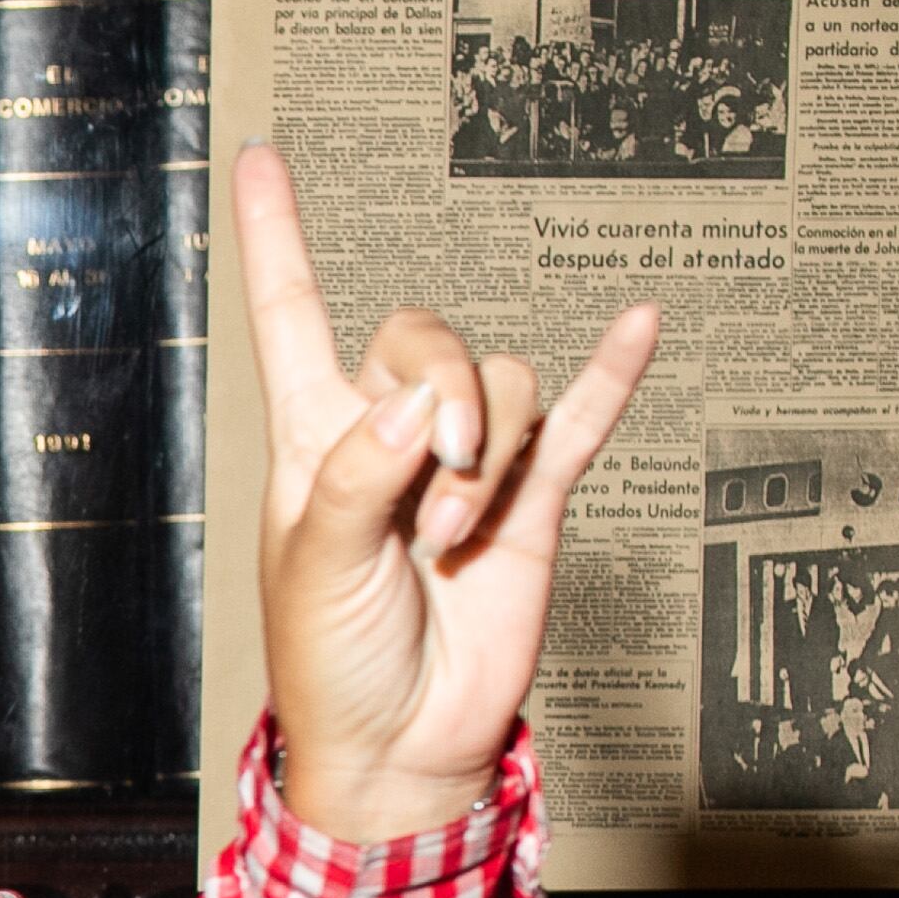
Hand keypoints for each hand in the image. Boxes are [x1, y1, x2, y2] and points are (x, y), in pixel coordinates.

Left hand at [236, 141, 659, 843]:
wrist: (401, 740)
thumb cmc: (331, 659)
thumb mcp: (318, 564)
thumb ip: (364, 475)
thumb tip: (424, 404)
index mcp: (318, 436)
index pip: (294, 313)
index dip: (277, 236)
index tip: (259, 157)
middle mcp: (392, 431)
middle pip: (429, 338)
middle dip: (445, 400)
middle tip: (432, 496)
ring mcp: (469, 462)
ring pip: (507, 386)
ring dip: (489, 460)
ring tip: (452, 540)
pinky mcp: (534, 500)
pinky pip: (580, 420)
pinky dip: (610, 373)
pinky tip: (639, 322)